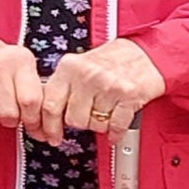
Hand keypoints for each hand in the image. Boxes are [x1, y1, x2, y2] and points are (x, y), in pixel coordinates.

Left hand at [39, 37, 165, 143]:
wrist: (146, 53)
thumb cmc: (111, 60)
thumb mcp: (79, 64)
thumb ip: (61, 85)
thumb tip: (42, 112)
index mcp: (69, 67)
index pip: (50, 104)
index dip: (48, 125)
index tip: (49, 135)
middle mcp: (87, 75)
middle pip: (73, 119)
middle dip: (79, 122)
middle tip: (87, 115)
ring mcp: (109, 85)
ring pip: (94, 124)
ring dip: (99, 124)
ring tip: (104, 111)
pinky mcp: (129, 96)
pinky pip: (116, 126)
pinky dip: (115, 132)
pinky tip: (115, 126)